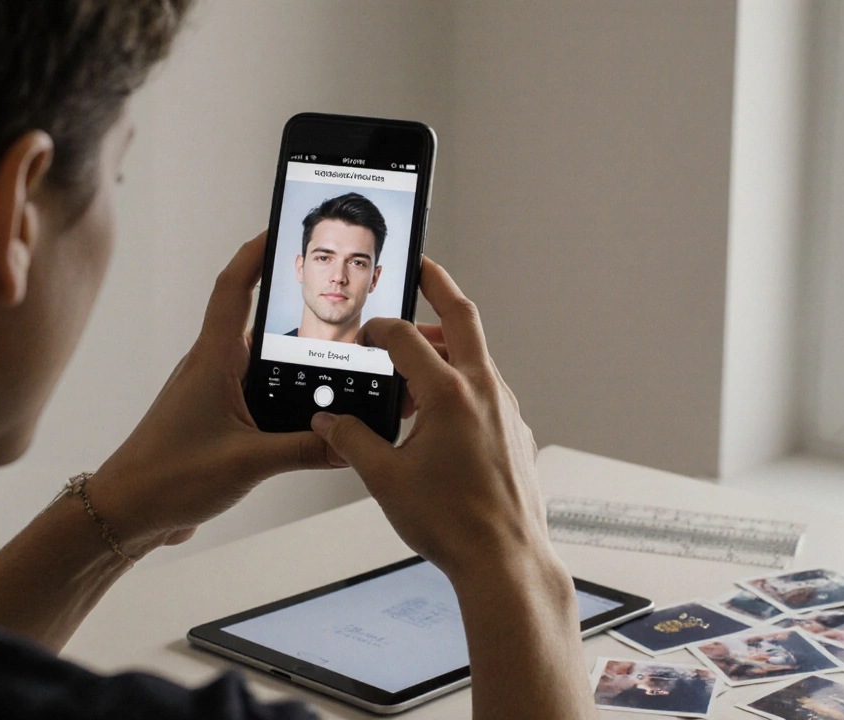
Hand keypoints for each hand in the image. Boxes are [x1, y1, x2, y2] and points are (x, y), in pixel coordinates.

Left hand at [92, 233, 335, 551]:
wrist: (124, 513)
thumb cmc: (166, 479)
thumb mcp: (248, 463)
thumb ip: (305, 449)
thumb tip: (349, 439)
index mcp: (212, 360)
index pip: (234, 287)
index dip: (256, 252)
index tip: (280, 228)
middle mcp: (211, 368)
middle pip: (256, 321)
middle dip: (292, 308)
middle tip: (333, 301)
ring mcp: (212, 393)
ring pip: (260, 362)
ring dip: (291, 360)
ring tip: (334, 362)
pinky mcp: (215, 420)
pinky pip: (256, 394)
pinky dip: (283, 394)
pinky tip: (309, 416)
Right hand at [309, 257, 551, 581]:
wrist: (504, 559)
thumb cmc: (452, 523)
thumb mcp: (385, 480)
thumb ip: (352, 441)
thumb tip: (328, 422)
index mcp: (450, 395)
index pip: (405, 338)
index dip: (376, 329)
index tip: (360, 334)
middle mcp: (484, 391)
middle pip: (462, 318)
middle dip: (439, 286)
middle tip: (422, 266)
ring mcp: (506, 409)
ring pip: (476, 355)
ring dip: (446, 344)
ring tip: (416, 355)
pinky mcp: (515, 430)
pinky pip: (487, 387)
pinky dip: (462, 379)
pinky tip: (438, 407)